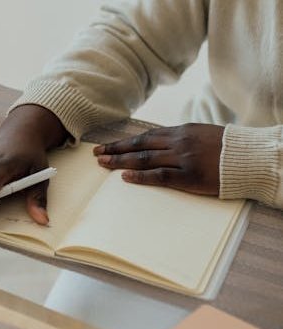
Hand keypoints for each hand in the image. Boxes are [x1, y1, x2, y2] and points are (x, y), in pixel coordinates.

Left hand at [94, 123, 223, 195]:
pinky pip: (160, 176)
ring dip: (122, 162)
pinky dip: (141, 177)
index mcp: (181, 131)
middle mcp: (179, 142)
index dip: (124, 142)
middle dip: (116, 150)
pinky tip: (125, 177)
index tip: (107, 146)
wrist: (251, 157)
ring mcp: (183, 159)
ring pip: (145, 159)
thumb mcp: (201, 135)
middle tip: (96, 154)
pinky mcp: (190, 176)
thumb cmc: (227, 148)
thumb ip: (179, 139)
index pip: (145, 136)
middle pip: (140, 146)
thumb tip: (158, 144)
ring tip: (103, 164)